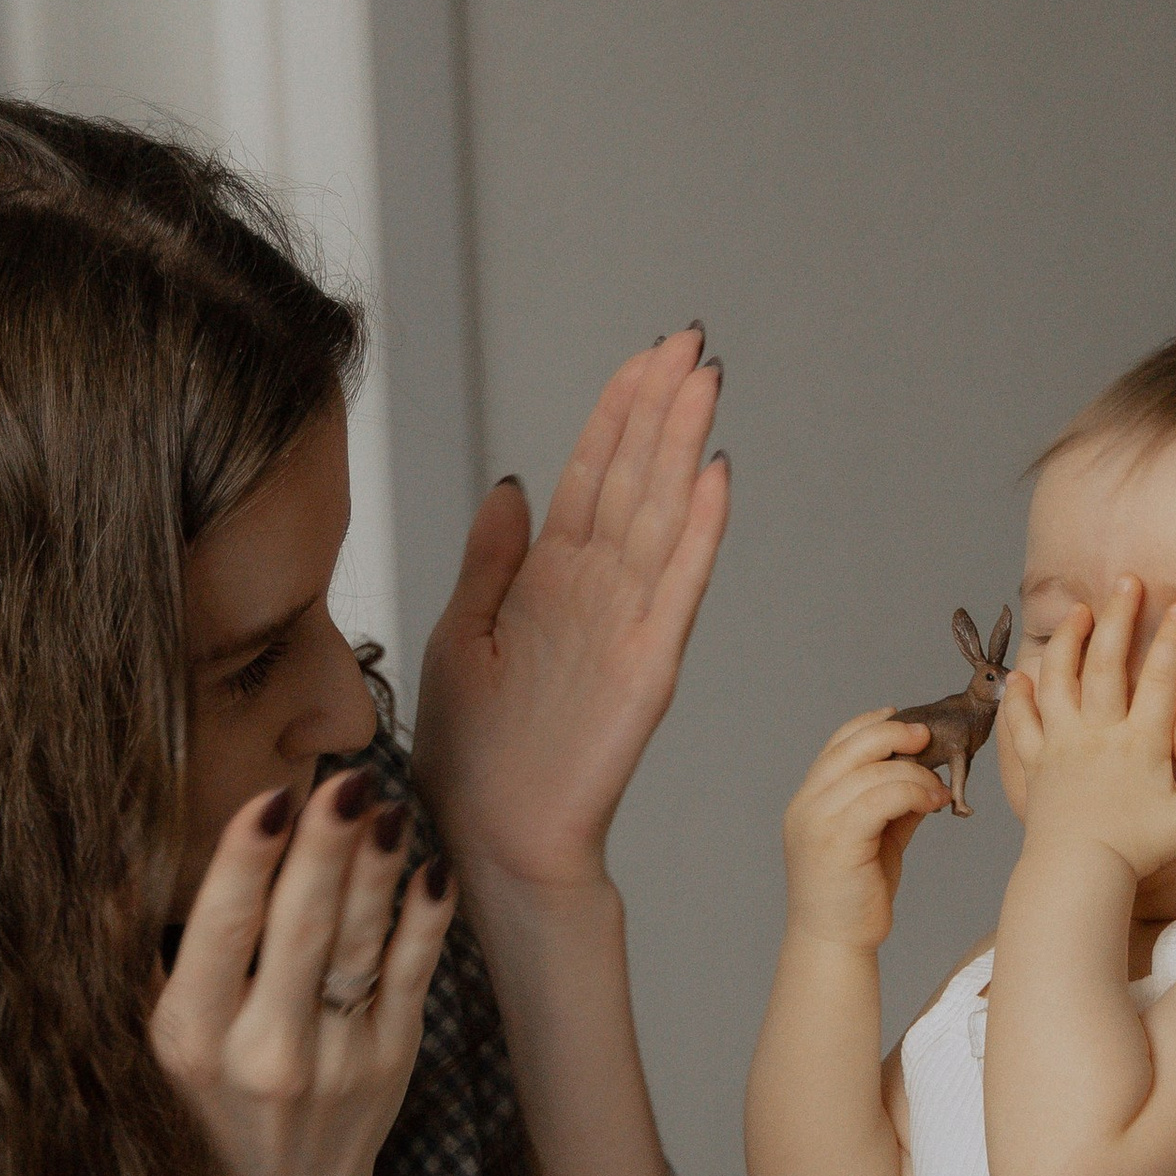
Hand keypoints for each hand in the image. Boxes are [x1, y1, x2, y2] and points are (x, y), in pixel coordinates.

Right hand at [148, 765, 456, 1175]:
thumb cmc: (211, 1106)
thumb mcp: (156, 1041)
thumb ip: (136, 955)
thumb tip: (115, 861)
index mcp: (193, 1038)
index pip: (224, 932)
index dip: (249, 860)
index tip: (270, 797)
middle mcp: (266, 1053)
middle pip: (303, 928)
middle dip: (326, 846)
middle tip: (346, 780)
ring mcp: (338, 1060)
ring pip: (362, 943)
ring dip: (378, 868)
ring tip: (387, 805)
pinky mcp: (392, 1061)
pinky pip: (412, 975)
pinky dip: (423, 918)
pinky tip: (428, 868)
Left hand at [411, 328, 728, 893]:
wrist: (486, 834)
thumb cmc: (472, 753)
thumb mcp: (459, 632)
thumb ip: (491, 559)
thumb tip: (513, 482)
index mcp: (548, 579)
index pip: (592, 474)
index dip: (618, 412)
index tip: (645, 355)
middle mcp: (595, 592)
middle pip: (636, 479)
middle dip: (661, 408)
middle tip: (692, 341)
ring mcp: (626, 625)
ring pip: (662, 516)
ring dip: (685, 447)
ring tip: (706, 383)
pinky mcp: (646, 667)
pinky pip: (677, 589)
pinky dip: (700, 535)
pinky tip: (717, 480)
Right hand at [780, 712, 949, 951]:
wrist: (834, 943)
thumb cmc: (853, 896)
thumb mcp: (875, 839)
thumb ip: (890, 805)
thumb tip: (923, 775)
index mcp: (810, 800)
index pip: (837, 744)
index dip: (871, 724)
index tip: (903, 717)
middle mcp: (807, 805)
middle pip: (852, 747)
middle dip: (895, 734)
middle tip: (929, 738)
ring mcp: (817, 821)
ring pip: (873, 771)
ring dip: (915, 773)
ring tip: (938, 790)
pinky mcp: (837, 840)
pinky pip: (881, 797)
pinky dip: (913, 792)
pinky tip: (933, 802)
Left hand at [1003, 579, 1175, 882]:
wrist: (1074, 874)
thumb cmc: (1134, 851)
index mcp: (1139, 743)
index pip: (1159, 680)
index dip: (1169, 641)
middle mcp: (1097, 735)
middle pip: (1105, 664)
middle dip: (1116, 619)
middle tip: (1124, 581)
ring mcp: (1062, 746)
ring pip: (1059, 681)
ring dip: (1067, 643)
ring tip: (1076, 613)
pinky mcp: (1035, 765)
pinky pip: (1022, 723)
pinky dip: (1019, 698)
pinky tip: (1020, 677)